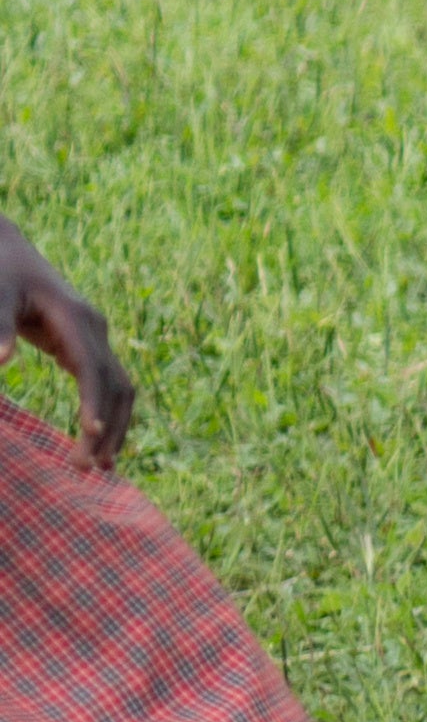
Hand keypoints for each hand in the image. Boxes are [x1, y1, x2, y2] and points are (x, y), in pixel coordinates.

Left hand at [0, 223, 139, 469]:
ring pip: (120, 389)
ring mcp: (95, 338)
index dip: (93, 402)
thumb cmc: (1, 273)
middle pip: (115, 386)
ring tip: (100, 468)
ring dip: (115, 428)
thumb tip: (1, 362)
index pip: (93, 369)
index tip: (90, 436)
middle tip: (87, 470)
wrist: (9, 251)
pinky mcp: (87, 346)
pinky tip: (97, 440)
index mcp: (76, 319)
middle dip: (107, 428)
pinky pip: (108, 385)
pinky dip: (108, 415)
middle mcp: (95, 330)